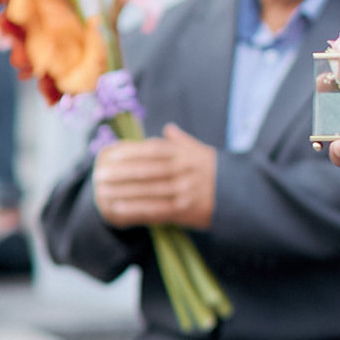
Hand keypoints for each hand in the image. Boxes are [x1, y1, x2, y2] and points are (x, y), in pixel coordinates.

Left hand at [92, 124, 217, 227]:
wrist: (240, 196)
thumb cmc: (216, 173)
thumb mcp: (203, 152)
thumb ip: (182, 141)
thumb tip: (168, 128)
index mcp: (185, 154)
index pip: (154, 150)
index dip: (131, 152)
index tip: (111, 154)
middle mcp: (184, 171)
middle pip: (147, 171)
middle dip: (121, 173)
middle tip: (99, 175)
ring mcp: (184, 191)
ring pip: (148, 191)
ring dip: (122, 192)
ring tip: (102, 191)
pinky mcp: (184, 210)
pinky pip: (155, 210)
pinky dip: (135, 209)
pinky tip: (117, 209)